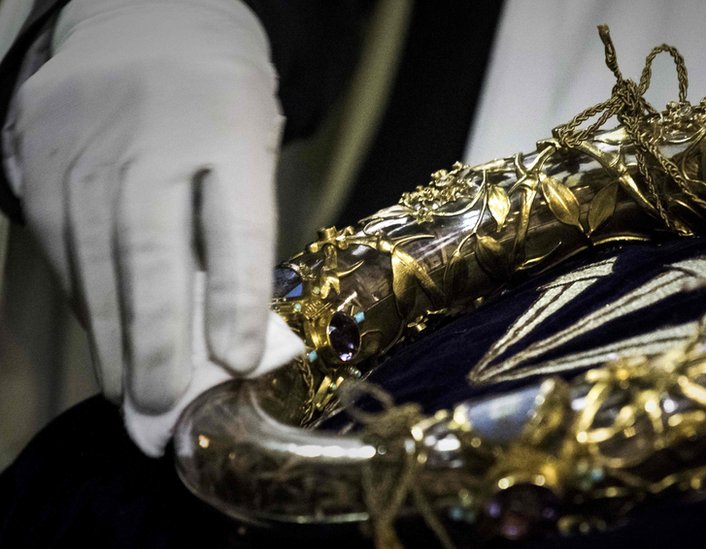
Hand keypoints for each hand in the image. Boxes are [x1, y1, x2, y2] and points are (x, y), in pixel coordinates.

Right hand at [3, 0, 302, 450]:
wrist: (143, 20)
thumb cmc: (217, 99)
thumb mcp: (252, 143)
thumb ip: (238, 222)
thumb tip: (226, 325)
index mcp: (227, 125)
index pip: (235, 224)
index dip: (235, 298)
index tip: (237, 362)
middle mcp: (148, 135)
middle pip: (150, 251)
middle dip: (157, 337)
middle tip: (164, 405)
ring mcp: (82, 143)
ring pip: (94, 257)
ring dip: (112, 333)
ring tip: (131, 392)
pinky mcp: (34, 151)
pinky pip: (59, 241)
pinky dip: (82, 295)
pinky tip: (101, 334)